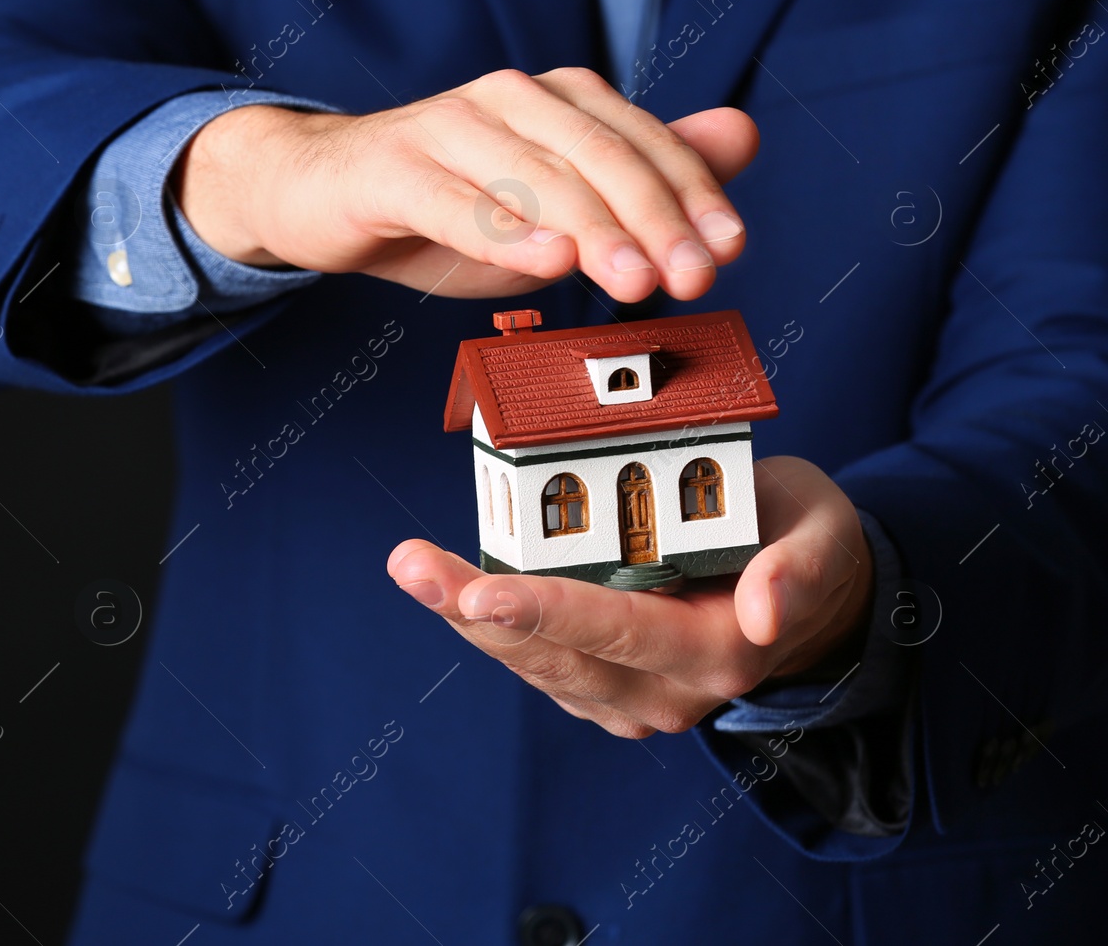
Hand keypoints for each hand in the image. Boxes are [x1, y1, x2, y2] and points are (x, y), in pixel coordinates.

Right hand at [174, 67, 759, 301]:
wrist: (322, 194)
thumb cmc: (447, 204)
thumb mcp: (554, 204)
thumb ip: (640, 176)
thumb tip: (740, 137)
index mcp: (558, 99)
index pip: (642, 141)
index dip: (691, 194)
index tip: (727, 249)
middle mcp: (509, 97)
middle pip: (597, 155)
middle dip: (652, 219)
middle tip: (689, 276)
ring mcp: (447, 126)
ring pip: (535, 176)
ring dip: (591, 230)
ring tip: (632, 278)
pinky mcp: (393, 168)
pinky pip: (455, 201)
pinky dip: (504, 230)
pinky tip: (545, 260)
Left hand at [385, 457, 873, 737]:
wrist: (812, 600)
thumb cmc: (807, 543)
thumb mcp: (823, 535)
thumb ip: (798, 570)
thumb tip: (761, 610)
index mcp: (718, 649)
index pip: (619, 631)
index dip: (546, 610)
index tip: (483, 593)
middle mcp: (668, 690)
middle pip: (554, 653)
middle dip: (473, 609)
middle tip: (411, 564)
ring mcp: (631, 699)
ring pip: (532, 662)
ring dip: (466, 616)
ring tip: (412, 566)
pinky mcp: (603, 690)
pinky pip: (536, 659)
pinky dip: (489, 623)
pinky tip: (446, 583)